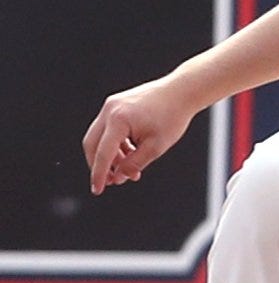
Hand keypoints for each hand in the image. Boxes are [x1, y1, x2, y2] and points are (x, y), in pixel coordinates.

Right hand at [84, 77, 199, 193]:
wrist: (181, 92)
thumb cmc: (172, 117)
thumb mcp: (156, 147)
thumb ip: (134, 164)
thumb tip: (118, 177)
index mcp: (119, 120)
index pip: (103, 153)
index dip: (99, 174)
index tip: (98, 190)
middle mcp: (110, 110)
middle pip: (92, 144)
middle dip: (99, 165)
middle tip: (113, 181)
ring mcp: (111, 105)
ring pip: (99, 137)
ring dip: (110, 155)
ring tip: (128, 169)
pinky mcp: (115, 104)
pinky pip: (108, 128)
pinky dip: (115, 143)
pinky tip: (130, 154)